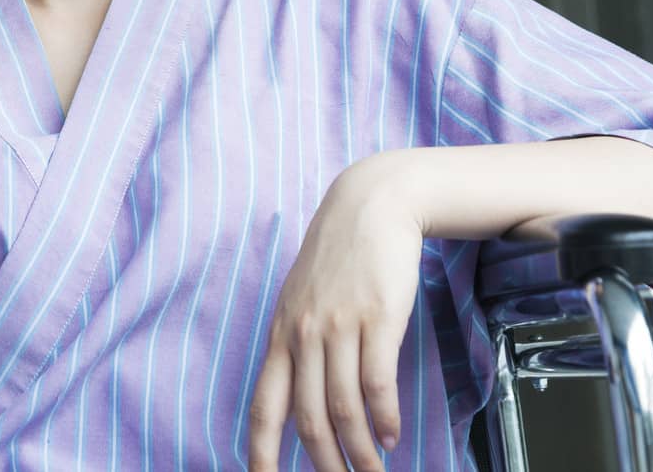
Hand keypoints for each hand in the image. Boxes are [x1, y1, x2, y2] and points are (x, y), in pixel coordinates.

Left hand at [248, 153, 423, 471]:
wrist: (369, 206)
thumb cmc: (337, 256)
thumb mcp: (301, 299)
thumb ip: (297, 343)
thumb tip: (298, 395)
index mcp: (281, 334)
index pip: (264, 405)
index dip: (261, 450)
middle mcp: (303, 334)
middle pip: (307, 418)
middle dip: (324, 463)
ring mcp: (339, 326)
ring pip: (343, 408)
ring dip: (360, 451)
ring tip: (373, 471)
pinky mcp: (376, 318)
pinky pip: (376, 383)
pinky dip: (384, 417)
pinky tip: (391, 435)